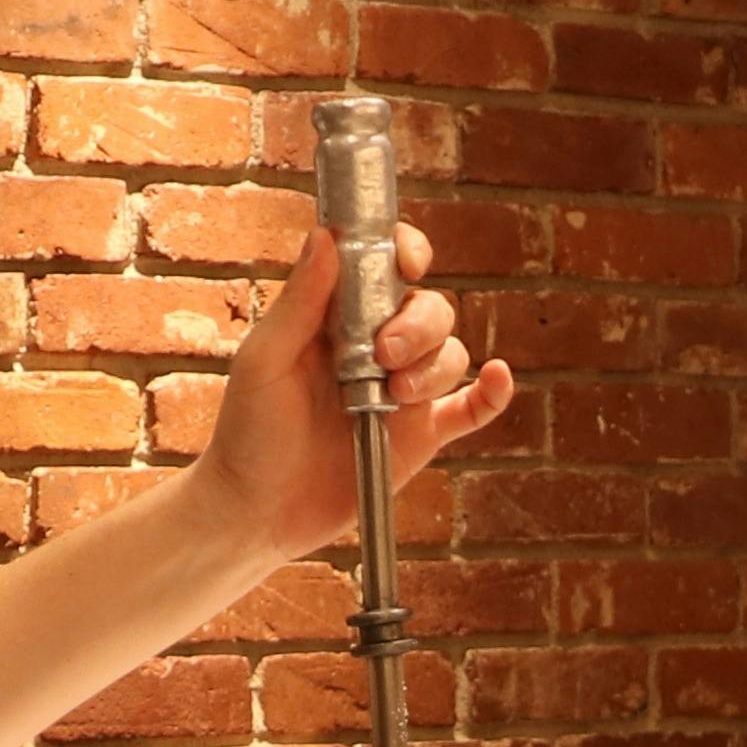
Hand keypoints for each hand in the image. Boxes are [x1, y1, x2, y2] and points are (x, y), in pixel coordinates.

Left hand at [186, 221, 515, 558]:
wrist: (257, 512)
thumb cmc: (248, 432)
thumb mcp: (265, 360)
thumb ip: (301, 300)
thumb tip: (326, 235)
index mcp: (339, 317)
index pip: (387, 266)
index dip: (407, 252)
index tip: (409, 263)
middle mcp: (376, 347)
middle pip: (430, 308)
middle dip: (419, 325)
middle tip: (386, 355)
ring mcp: (402, 391)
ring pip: (451, 354)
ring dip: (434, 366)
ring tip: (395, 395)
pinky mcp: (419, 437)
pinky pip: (471, 409)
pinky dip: (493, 392)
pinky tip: (498, 378)